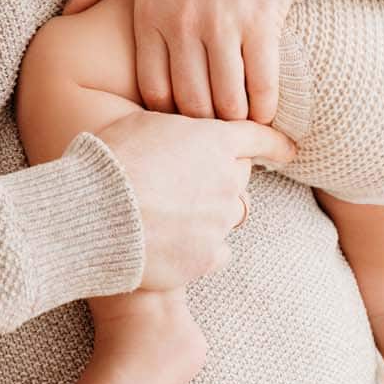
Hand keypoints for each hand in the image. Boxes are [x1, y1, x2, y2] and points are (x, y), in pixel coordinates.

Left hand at [65, 0, 294, 125]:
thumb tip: (65, 14)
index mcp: (149, 14)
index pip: (152, 91)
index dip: (165, 115)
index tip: (178, 120)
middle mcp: (182, 23)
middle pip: (190, 104)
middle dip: (200, 127)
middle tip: (210, 132)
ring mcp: (223, 24)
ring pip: (225, 101)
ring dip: (232, 120)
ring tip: (236, 124)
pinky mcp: (261, 21)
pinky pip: (262, 83)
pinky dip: (263, 106)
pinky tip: (261, 110)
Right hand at [93, 110, 294, 289]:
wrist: (94, 214)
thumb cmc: (111, 160)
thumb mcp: (141, 124)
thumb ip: (174, 128)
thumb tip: (181, 135)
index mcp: (215, 141)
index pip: (258, 138)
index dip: (275, 143)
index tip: (289, 150)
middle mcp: (226, 182)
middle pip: (240, 179)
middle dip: (223, 178)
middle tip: (187, 181)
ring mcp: (218, 223)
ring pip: (228, 217)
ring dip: (210, 214)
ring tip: (171, 214)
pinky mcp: (204, 259)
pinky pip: (216, 252)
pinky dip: (200, 249)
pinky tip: (171, 244)